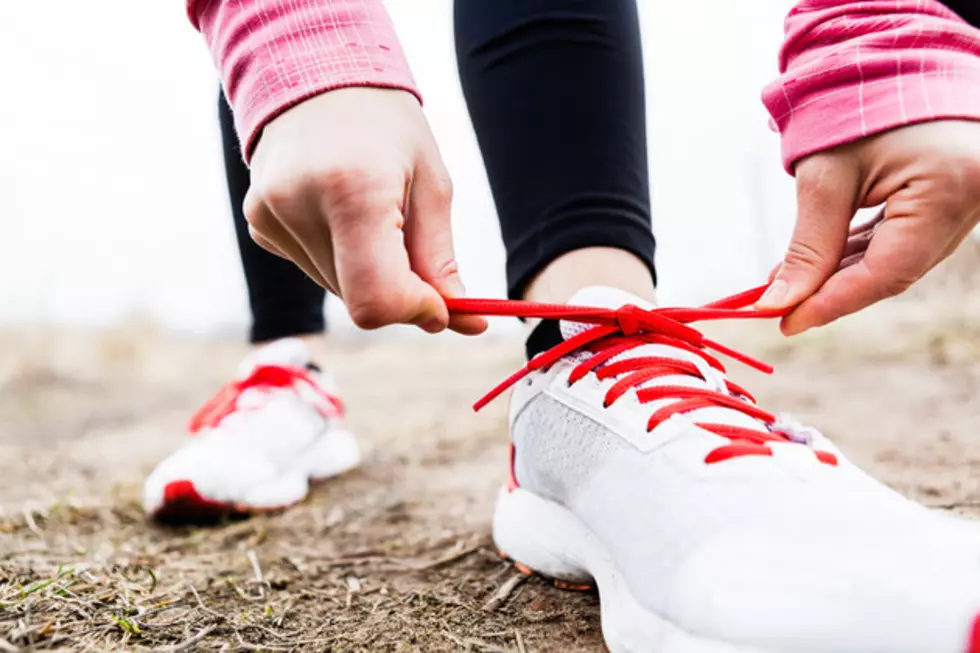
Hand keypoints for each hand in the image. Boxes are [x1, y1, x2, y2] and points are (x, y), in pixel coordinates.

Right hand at [245, 87, 486, 334]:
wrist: (318, 71)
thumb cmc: (387, 126)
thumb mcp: (431, 185)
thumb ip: (442, 262)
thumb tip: (468, 323)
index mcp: (353, 191)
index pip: (377, 300)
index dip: (416, 312)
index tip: (441, 302)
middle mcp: (299, 206)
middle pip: (358, 301)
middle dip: (399, 293)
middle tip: (415, 251)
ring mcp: (269, 216)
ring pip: (337, 291)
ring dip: (369, 274)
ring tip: (374, 214)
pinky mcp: (258, 222)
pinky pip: (312, 269)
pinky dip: (340, 258)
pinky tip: (341, 211)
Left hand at [758, 120, 979, 334]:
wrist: (892, 64)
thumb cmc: (857, 108)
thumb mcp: (826, 176)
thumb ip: (809, 244)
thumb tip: (780, 302)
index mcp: (947, 191)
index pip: (886, 271)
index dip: (832, 303)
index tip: (784, 322)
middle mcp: (968, 206)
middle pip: (893, 273)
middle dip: (831, 293)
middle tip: (778, 306)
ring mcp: (963, 207)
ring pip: (894, 262)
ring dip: (839, 277)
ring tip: (787, 281)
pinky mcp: (946, 204)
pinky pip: (900, 243)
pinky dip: (857, 256)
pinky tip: (816, 265)